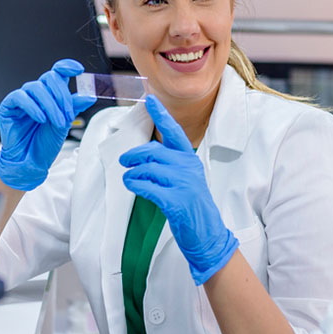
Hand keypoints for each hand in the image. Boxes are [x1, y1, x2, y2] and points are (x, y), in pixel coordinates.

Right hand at [0, 59, 96, 190]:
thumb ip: (74, 106)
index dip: (67, 66)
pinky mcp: (9, 106)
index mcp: (51, 94)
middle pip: (49, 78)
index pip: (58, 72)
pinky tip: (40, 118)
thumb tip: (89, 95)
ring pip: (36, 87)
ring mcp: (22, 98)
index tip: (78, 70)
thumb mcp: (65, 123)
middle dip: (62, 95)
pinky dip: (33, 107)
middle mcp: (37, 93)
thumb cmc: (45, 143)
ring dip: (50, 105)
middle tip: (67, 115)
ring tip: (56, 122)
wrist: (31, 161)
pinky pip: (20, 97)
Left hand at [120, 96, 237, 285]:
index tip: (150, 99)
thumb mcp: (187, 179)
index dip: (161, 115)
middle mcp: (188, 168)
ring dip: (133, 173)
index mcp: (190, 160)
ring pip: (148, 168)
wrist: (208, 234)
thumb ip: (171, 164)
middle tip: (124, 160)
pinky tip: (132, 186)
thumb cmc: (193, 206)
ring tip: (130, 179)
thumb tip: (145, 154)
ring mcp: (184, 184)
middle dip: (135, 155)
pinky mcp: (176, 201)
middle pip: (154, 152)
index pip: (174, 132)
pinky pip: (147, 187)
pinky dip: (135, 185)